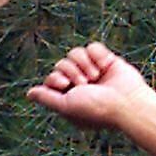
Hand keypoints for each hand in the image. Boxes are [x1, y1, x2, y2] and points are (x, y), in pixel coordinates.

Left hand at [26, 43, 153, 129]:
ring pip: (75, 53)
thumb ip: (47, 98)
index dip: (55, 77)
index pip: (51, 78)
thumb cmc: (96, 109)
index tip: (64, 84)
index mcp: (69, 96)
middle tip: (85, 83)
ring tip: (96, 76)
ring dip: (84, 64)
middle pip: (61, 63)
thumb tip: (29, 94)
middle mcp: (80, 84)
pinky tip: (105, 66)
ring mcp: (93, 71)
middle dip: (71, 71)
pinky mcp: (106, 60)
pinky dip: (98, 55)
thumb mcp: (66, 106)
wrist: (127, 103)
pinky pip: (92, 47)